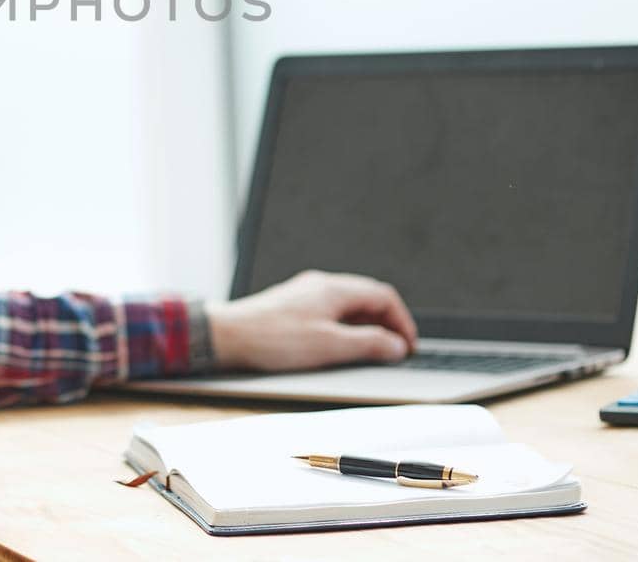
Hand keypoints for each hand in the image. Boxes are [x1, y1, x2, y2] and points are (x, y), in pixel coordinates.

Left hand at [204, 269, 417, 371]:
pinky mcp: (294, 305)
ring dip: (367, 325)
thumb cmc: (273, 339)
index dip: (402, 321)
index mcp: (334, 289)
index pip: (383, 296)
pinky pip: (331, 311)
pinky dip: (346, 326)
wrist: (229, 335)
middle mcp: (321, 285)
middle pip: (368, 297)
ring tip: (372, 351)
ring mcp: (306, 293)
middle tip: (395, 350)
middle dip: (387, 323)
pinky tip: (341, 345)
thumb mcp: (330, 346)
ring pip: (349, 305)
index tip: (408, 345)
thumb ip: (368, 344)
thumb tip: (396, 345)